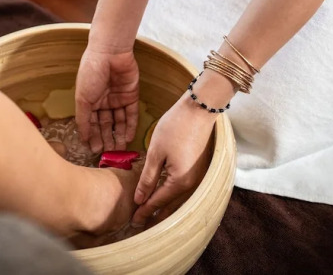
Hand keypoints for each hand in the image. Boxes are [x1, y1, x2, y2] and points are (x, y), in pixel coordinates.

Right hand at [75, 46, 139, 152]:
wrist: (109, 53)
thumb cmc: (91, 73)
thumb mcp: (82, 98)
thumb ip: (83, 119)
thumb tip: (83, 138)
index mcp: (89, 101)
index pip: (91, 123)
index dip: (93, 137)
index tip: (95, 151)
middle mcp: (103, 102)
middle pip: (105, 125)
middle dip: (107, 139)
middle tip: (109, 156)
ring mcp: (117, 99)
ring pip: (119, 122)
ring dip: (119, 136)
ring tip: (120, 151)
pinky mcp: (131, 96)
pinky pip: (131, 115)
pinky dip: (130, 126)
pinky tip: (129, 138)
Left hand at [131, 71, 231, 226]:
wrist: (200, 108)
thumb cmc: (176, 126)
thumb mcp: (156, 152)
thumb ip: (148, 178)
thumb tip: (139, 199)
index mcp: (180, 181)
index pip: (158, 202)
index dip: (144, 211)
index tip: (132, 221)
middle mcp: (192, 183)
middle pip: (171, 206)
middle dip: (155, 214)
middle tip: (139, 223)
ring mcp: (197, 177)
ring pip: (178, 199)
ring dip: (164, 207)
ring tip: (149, 213)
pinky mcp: (198, 169)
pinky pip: (183, 189)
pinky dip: (172, 196)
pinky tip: (162, 195)